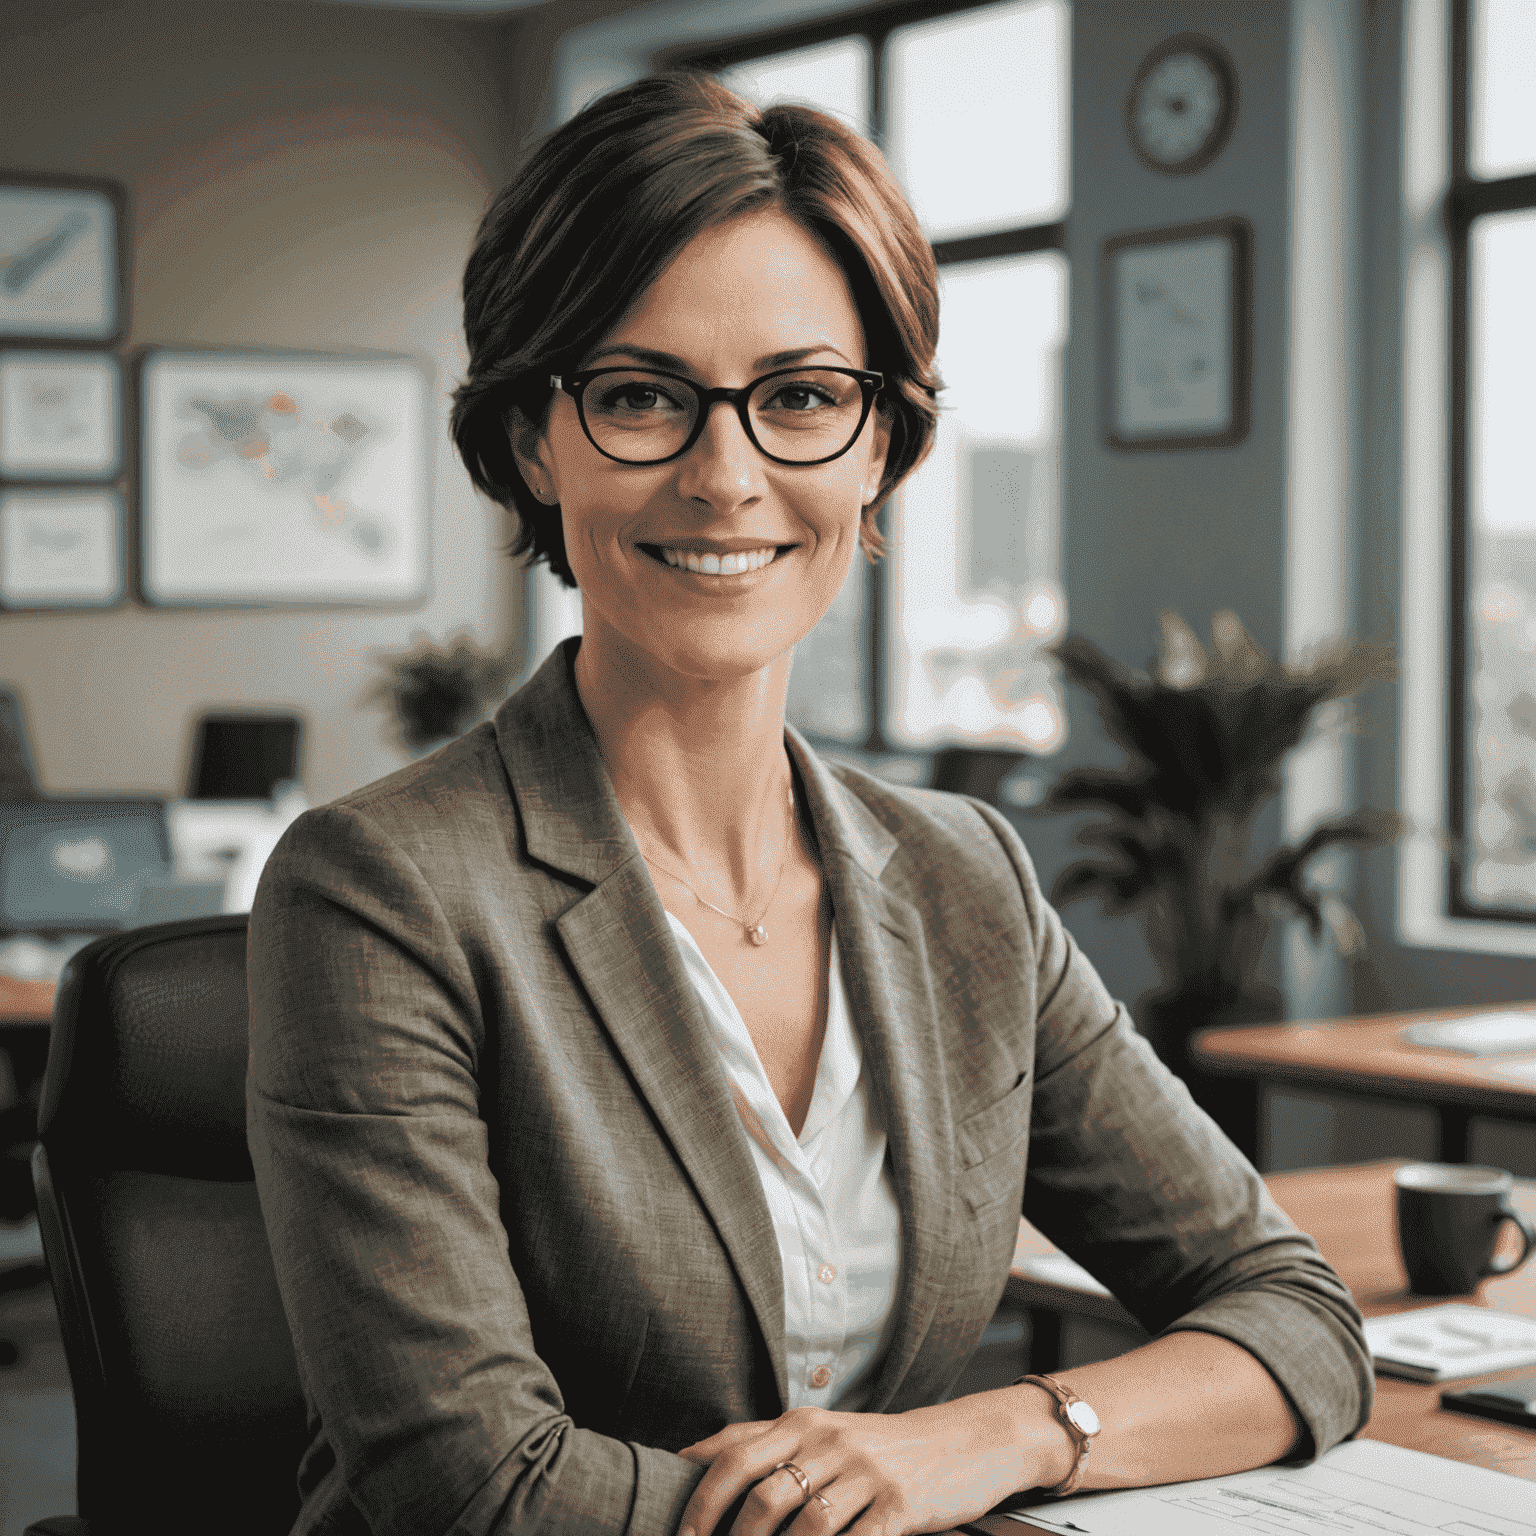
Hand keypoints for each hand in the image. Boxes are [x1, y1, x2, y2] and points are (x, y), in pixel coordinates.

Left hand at [676, 1389, 1072, 1535]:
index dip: (699, 1500)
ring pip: (805, 1528)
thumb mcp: (821, 1432)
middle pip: (762, 1496)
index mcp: (803, 1423)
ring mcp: (866, 1474)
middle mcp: (830, 1442)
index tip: (679, 1535)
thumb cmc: (878, 1446)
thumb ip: (762, 1441)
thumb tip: (693, 1456)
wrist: (962, 1442)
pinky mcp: (899, 1507)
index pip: (734, 1456)